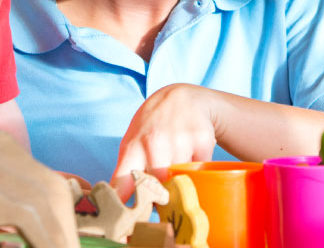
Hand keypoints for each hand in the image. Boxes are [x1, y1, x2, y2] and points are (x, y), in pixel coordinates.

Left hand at [111, 83, 217, 200]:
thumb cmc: (152, 127)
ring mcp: (179, 140)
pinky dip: (197, 171)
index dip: (123, 205)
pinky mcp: (202, 140)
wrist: (182, 98)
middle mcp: (154, 142)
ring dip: (179, 182)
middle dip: (159, 196)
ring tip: (175, 168)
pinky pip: (200, 171)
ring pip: (181, 181)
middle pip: (157, 187)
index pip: (123, 181)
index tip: (124, 224)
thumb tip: (121, 208)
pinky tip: (190, 156)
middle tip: (160, 194)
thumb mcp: (132, 143)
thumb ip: (126, 173)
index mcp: (132, 147)